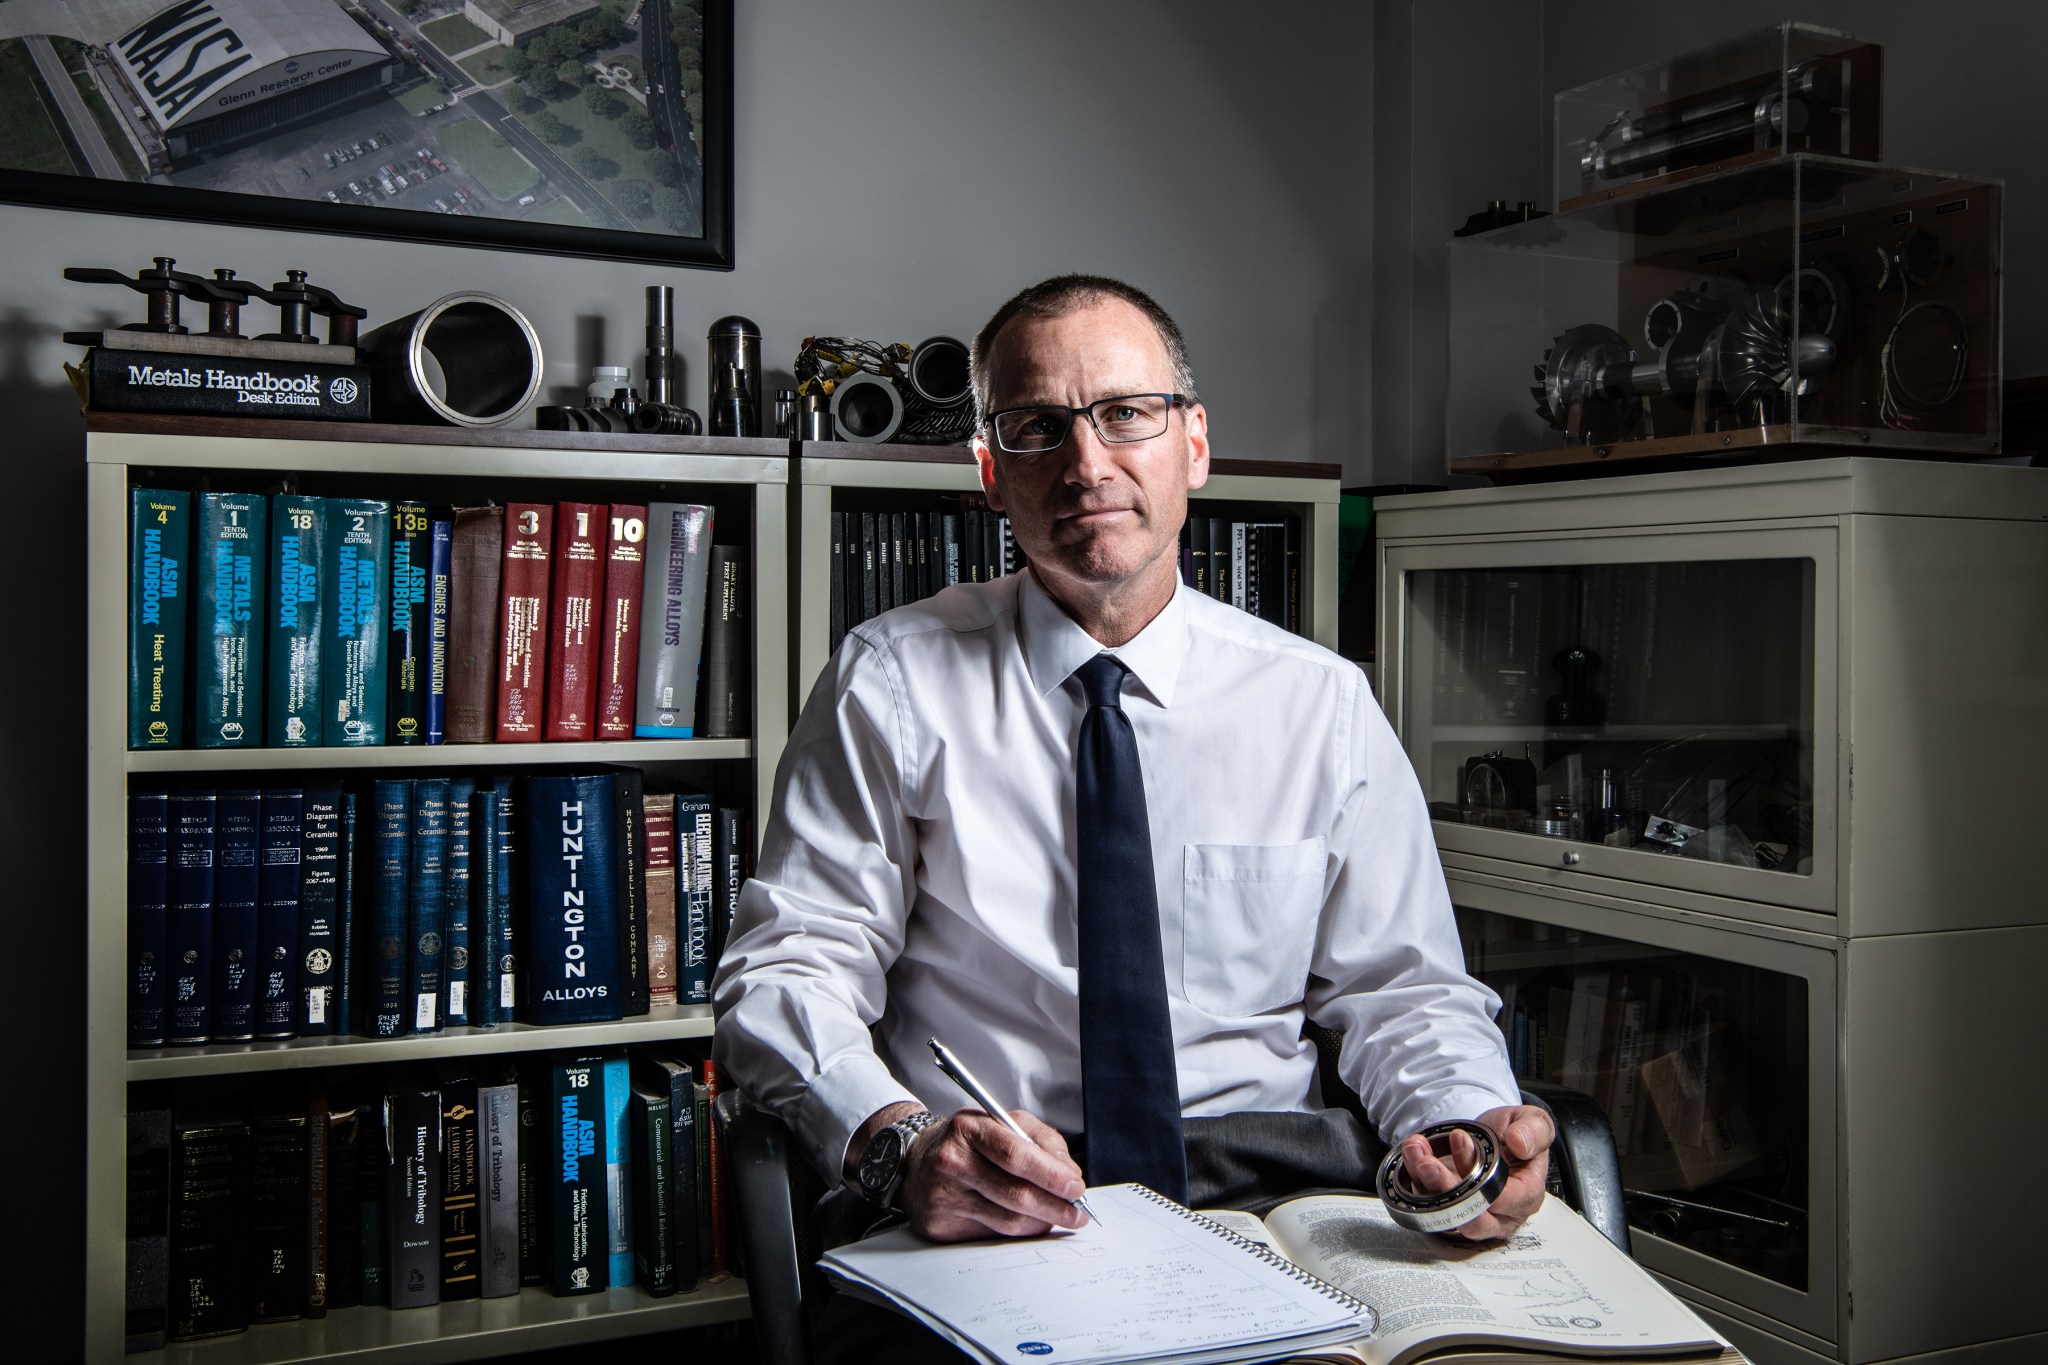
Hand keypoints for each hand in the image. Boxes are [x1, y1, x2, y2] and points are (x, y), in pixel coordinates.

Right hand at [900, 1107, 1090, 1241]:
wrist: (915, 1161)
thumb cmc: (966, 1141)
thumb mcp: (1002, 1122)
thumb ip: (1040, 1141)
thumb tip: (1068, 1174)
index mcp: (968, 1129)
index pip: (1016, 1155)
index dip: (1051, 1174)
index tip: (1076, 1187)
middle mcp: (952, 1162)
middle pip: (1014, 1194)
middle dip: (1055, 1207)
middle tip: (1077, 1212)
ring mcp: (943, 1197)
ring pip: (1007, 1221)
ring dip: (1041, 1222)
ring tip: (1058, 1217)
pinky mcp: (940, 1225)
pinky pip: (992, 1235)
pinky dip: (1018, 1231)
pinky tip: (1029, 1222)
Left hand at [1396, 1103, 1552, 1241]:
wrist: (1495, 1133)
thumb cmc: (1516, 1133)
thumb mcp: (1533, 1121)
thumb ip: (1533, 1131)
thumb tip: (1520, 1144)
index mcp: (1526, 1195)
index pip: (1502, 1201)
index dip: (1479, 1179)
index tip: (1460, 1142)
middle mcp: (1500, 1214)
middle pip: (1470, 1218)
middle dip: (1444, 1188)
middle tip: (1426, 1162)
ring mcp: (1473, 1214)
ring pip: (1445, 1212)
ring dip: (1424, 1181)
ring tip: (1415, 1149)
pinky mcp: (1450, 1207)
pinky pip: (1430, 1202)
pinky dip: (1416, 1178)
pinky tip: (1413, 1152)